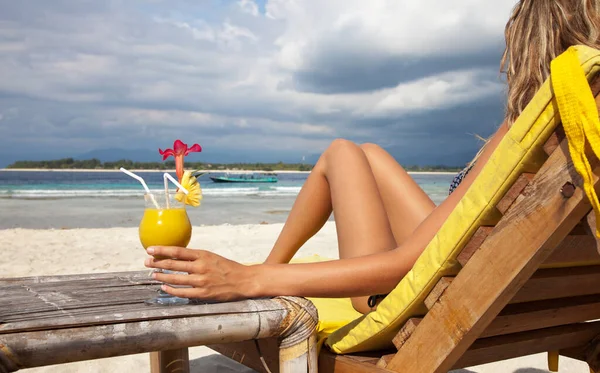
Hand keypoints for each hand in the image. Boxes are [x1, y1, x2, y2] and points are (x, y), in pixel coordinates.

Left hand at [144, 246, 258, 301]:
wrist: (244, 280)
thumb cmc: (227, 268)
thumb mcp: (212, 257)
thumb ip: (196, 257)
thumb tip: (176, 257)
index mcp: (203, 255)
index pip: (178, 251)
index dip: (162, 250)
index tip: (150, 249)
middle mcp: (201, 267)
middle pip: (174, 264)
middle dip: (157, 263)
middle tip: (146, 262)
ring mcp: (202, 281)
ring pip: (176, 278)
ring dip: (162, 276)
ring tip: (153, 274)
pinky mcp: (203, 294)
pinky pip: (183, 292)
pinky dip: (171, 289)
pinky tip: (164, 287)